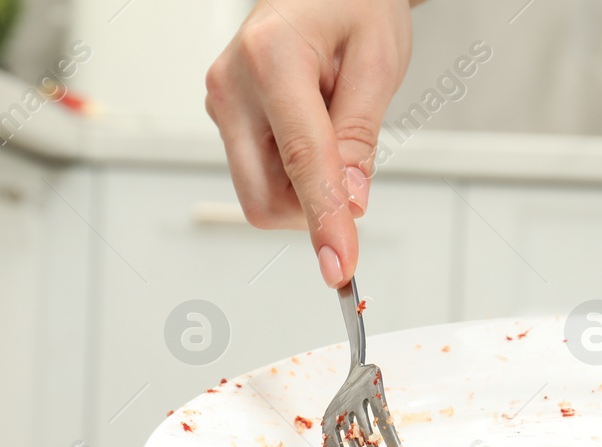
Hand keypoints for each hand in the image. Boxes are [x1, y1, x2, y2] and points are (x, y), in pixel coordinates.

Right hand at [205, 0, 414, 287]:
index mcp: (271, 59)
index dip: (325, 221)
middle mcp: (232, 85)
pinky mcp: (225, 117)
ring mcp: (222, 103)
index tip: (340, 264)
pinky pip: (260, 173)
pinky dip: (294, 171)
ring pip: (262, 192)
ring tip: (332, 123)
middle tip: (354, 166)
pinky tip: (312, 125)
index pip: (302, 164)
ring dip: (306, 185)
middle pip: (266, 197)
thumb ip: (361, 136)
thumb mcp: (379, 60)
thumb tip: (351, 203)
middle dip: (315, 205)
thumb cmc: (353, 2)